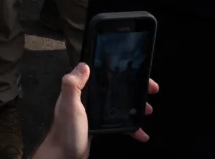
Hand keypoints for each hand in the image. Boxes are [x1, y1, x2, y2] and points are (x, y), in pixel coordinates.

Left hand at [32, 63, 157, 158]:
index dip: (120, 72)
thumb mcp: (69, 105)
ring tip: (147, 111)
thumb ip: (72, 85)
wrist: (65, 156)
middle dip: (132, 90)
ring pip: (118, 105)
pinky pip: (117, 122)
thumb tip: (83, 65)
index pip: (102, 75)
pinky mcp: (98, 126)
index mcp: (80, 90)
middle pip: (113, 89)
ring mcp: (93, 113)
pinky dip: (129, 127)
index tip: (137, 73)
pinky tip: (140, 133)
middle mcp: (87, 99)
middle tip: (149, 91)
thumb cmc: (66, 131)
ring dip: (133, 108)